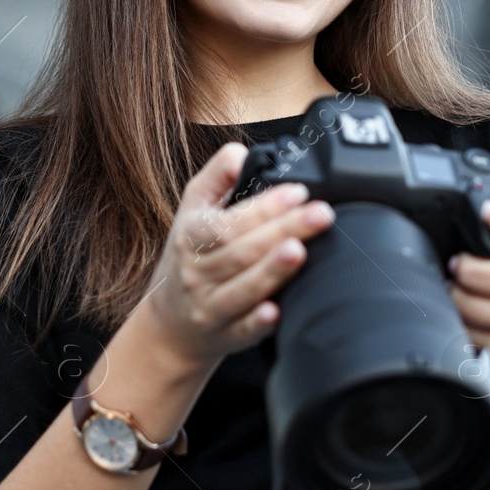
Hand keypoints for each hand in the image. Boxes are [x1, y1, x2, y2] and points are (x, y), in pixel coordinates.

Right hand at [142, 143, 335, 366]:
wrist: (169, 322)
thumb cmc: (190, 256)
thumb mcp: (193, 209)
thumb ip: (217, 175)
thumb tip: (242, 153)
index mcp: (190, 235)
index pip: (226, 220)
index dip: (262, 206)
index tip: (298, 192)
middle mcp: (197, 272)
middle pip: (241, 250)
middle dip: (283, 230)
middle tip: (321, 214)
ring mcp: (209, 305)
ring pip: (242, 288)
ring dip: (271, 270)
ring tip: (300, 251)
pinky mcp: (224, 336)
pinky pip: (241, 330)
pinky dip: (257, 322)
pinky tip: (276, 312)